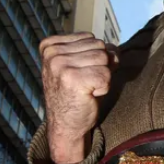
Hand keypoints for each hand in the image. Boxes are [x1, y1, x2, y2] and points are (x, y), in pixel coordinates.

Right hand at [39, 33, 118, 163]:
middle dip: (100, 65)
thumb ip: (92, 49)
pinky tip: (89, 96)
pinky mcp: (73, 80)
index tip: (79, 74)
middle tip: (86, 83)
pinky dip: (104, 87)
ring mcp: (60, 66)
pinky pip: (106, 75)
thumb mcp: (78, 64)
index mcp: (49, 46)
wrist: (66, 126)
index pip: (90, 38)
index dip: (93, 57)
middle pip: (99, 46)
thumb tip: (114, 50)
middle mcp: (52, 54)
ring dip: (103, 76)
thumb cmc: (76, 94)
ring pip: (105, 59)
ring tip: (87, 89)